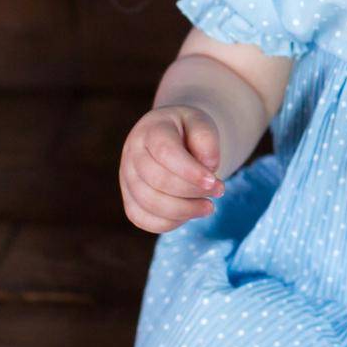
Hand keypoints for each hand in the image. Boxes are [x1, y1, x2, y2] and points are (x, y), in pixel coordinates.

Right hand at [120, 104, 226, 233]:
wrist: (172, 137)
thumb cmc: (188, 131)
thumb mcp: (201, 123)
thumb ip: (206, 139)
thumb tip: (208, 166)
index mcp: (151, 130)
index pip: (165, 152)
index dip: (190, 171)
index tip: (213, 181)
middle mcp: (132, 154)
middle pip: (158, 181)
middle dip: (192, 191)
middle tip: (219, 190)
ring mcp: (127, 179)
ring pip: (149, 203)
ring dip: (184, 210)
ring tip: (209, 206)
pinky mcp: (129, 200)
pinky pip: (142, 219)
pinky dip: (169, 223)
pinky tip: (190, 214)